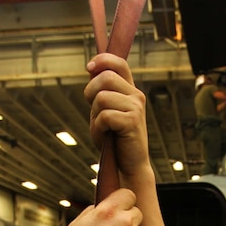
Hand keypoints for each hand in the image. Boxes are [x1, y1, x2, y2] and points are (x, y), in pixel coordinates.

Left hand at [84, 54, 152, 187]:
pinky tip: (106, 136)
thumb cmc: (114, 139)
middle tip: (95, 112)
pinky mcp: (132, 121)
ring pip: (102, 97)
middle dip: (90, 93)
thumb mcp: (105, 111)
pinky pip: (104, 116)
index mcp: (130, 90)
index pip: (118, 63)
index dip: (102, 60)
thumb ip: (100, 92)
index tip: (89, 67)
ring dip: (95, 115)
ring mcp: (135, 108)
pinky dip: (98, 128)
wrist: (129, 164)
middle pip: (105, 77)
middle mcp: (136, 95)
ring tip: (102, 127)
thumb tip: (91, 69)